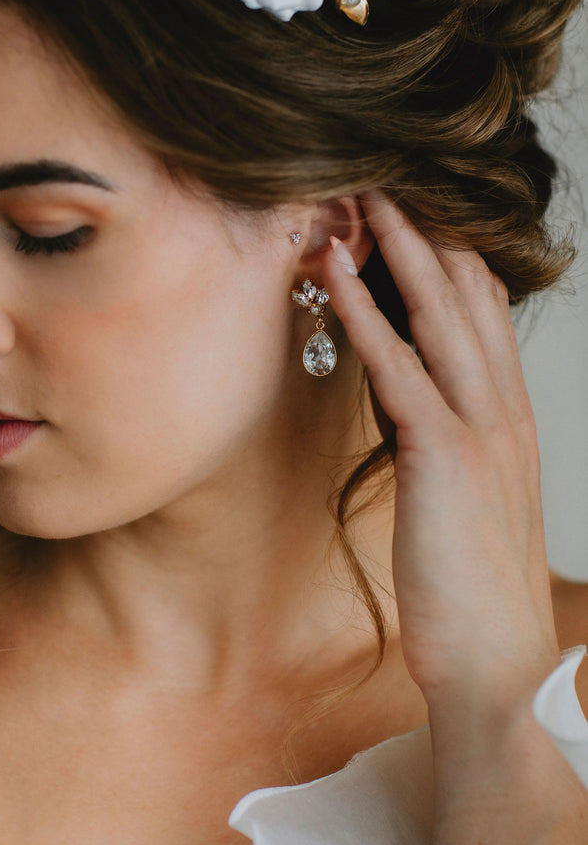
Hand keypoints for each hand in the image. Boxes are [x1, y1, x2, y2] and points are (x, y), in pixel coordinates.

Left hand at [325, 190, 558, 709]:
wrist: (497, 667)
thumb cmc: (472, 594)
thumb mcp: (466, 506)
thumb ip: (446, 449)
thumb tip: (408, 412)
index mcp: (510, 422)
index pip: (484, 317)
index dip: (449, 260)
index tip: (412, 215)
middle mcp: (504, 412)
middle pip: (467, 297)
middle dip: (427, 233)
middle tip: (385, 178)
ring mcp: (480, 429)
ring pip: (439, 315)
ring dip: (398, 249)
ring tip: (362, 196)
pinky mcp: (442, 456)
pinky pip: (397, 367)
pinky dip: (364, 314)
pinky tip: (334, 274)